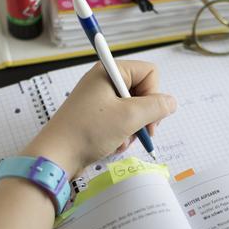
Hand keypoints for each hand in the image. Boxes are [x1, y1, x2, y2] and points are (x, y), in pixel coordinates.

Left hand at [21, 60, 176, 176]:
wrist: (56, 156)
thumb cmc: (88, 131)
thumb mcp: (129, 117)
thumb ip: (156, 107)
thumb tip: (171, 102)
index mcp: (109, 71)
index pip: (150, 72)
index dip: (154, 94)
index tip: (148, 115)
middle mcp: (105, 81)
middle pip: (143, 92)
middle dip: (144, 115)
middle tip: (141, 131)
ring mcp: (100, 100)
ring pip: (134, 110)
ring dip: (133, 129)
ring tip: (121, 140)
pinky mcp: (97, 117)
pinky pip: (122, 122)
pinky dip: (122, 135)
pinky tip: (113, 144)